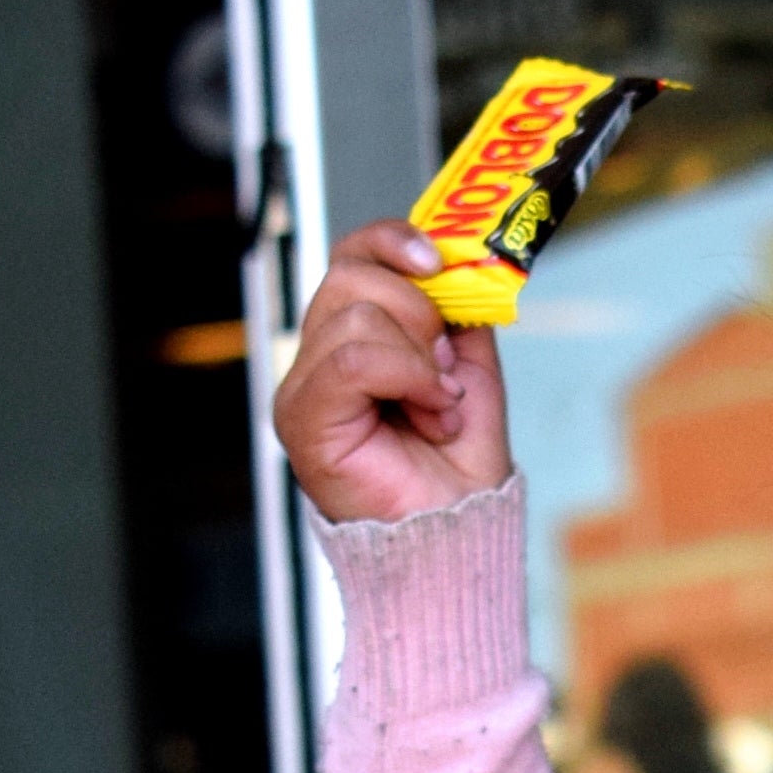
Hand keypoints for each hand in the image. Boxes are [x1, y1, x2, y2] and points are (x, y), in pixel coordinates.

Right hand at [274, 220, 510, 522]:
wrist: (460, 530)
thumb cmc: (459, 465)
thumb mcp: (470, 368)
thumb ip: (456, 313)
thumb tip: (458, 261)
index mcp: (352, 338)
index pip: (351, 256)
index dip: (392, 242)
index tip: (438, 262)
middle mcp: (317, 358)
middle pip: (351, 274)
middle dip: (418, 311)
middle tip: (446, 368)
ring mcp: (304, 387)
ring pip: (355, 314)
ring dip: (419, 359)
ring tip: (440, 404)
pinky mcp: (302, 416)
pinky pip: (353, 359)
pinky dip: (406, 376)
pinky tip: (430, 411)